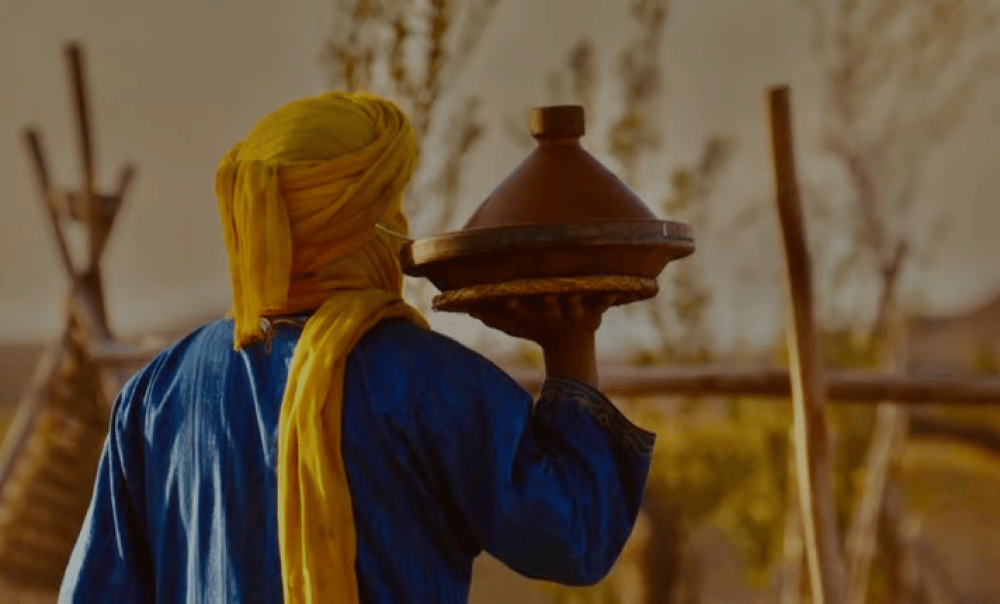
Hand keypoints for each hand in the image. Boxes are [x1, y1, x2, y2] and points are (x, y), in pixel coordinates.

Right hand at [468, 294, 614, 348]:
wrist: (572, 352)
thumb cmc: (540, 330)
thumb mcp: (519, 325)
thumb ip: (493, 315)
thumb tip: (467, 307)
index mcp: (536, 318)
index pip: (520, 312)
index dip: (513, 306)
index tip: (509, 298)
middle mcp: (553, 317)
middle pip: (549, 308)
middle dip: (548, 302)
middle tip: (547, 295)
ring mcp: (574, 315)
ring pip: (575, 307)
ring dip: (576, 301)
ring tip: (578, 292)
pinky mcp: (592, 314)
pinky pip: (602, 304)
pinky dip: (609, 298)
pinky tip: (616, 290)